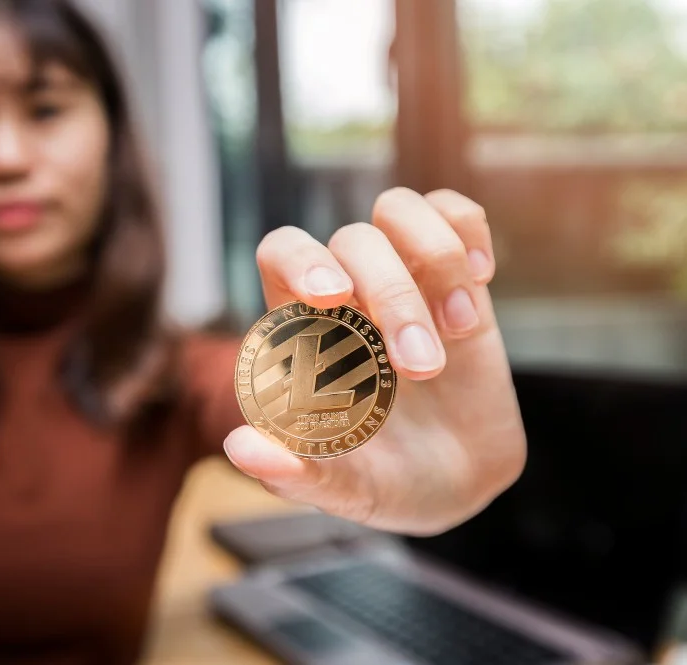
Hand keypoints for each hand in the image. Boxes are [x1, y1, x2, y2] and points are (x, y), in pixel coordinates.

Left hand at [222, 188, 525, 535]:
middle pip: (352, 239)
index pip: (281, 251)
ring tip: (459, 333)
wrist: (455, 485)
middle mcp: (348, 294)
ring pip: (399, 210)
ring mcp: (403, 279)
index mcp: (303, 329)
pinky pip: (454, 213)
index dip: (301, 258)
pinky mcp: (456, 279)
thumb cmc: (381, 482)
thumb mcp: (342, 490)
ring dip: (436, 265)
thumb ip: (293, 472)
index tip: (332, 299)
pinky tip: (481, 282)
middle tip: (422, 366)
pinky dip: (468, 236)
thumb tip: (237, 446)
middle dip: (391, 295)